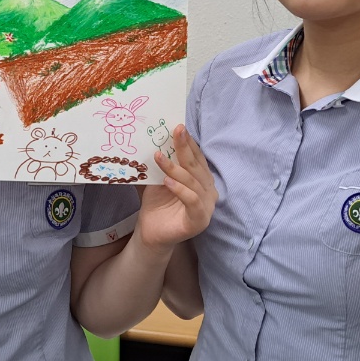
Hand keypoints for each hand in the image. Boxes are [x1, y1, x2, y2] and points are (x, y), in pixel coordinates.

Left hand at [136, 126, 217, 250]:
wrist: (150, 233)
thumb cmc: (157, 204)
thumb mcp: (158, 179)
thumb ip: (162, 163)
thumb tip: (152, 139)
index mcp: (201, 179)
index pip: (197, 158)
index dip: (189, 143)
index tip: (179, 127)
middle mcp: (208, 191)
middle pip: (196, 166)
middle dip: (185, 148)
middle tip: (176, 131)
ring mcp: (207, 206)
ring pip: (193, 182)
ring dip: (175, 168)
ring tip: (159, 158)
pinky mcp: (200, 220)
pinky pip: (192, 201)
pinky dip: (180, 190)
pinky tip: (167, 182)